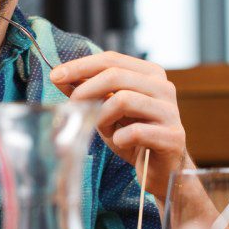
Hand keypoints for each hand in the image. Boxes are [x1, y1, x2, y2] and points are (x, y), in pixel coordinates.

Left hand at [49, 52, 188, 200]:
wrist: (159, 168)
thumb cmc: (131, 135)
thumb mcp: (105, 109)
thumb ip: (86, 91)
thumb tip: (59, 76)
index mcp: (149, 74)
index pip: (111, 59)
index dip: (80, 66)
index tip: (55, 76)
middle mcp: (163, 87)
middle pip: (115, 75)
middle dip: (86, 90)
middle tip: (73, 106)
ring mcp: (170, 111)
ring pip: (123, 100)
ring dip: (103, 117)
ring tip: (105, 129)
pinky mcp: (172, 136)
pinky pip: (135, 131)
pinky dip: (119, 138)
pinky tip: (121, 142)